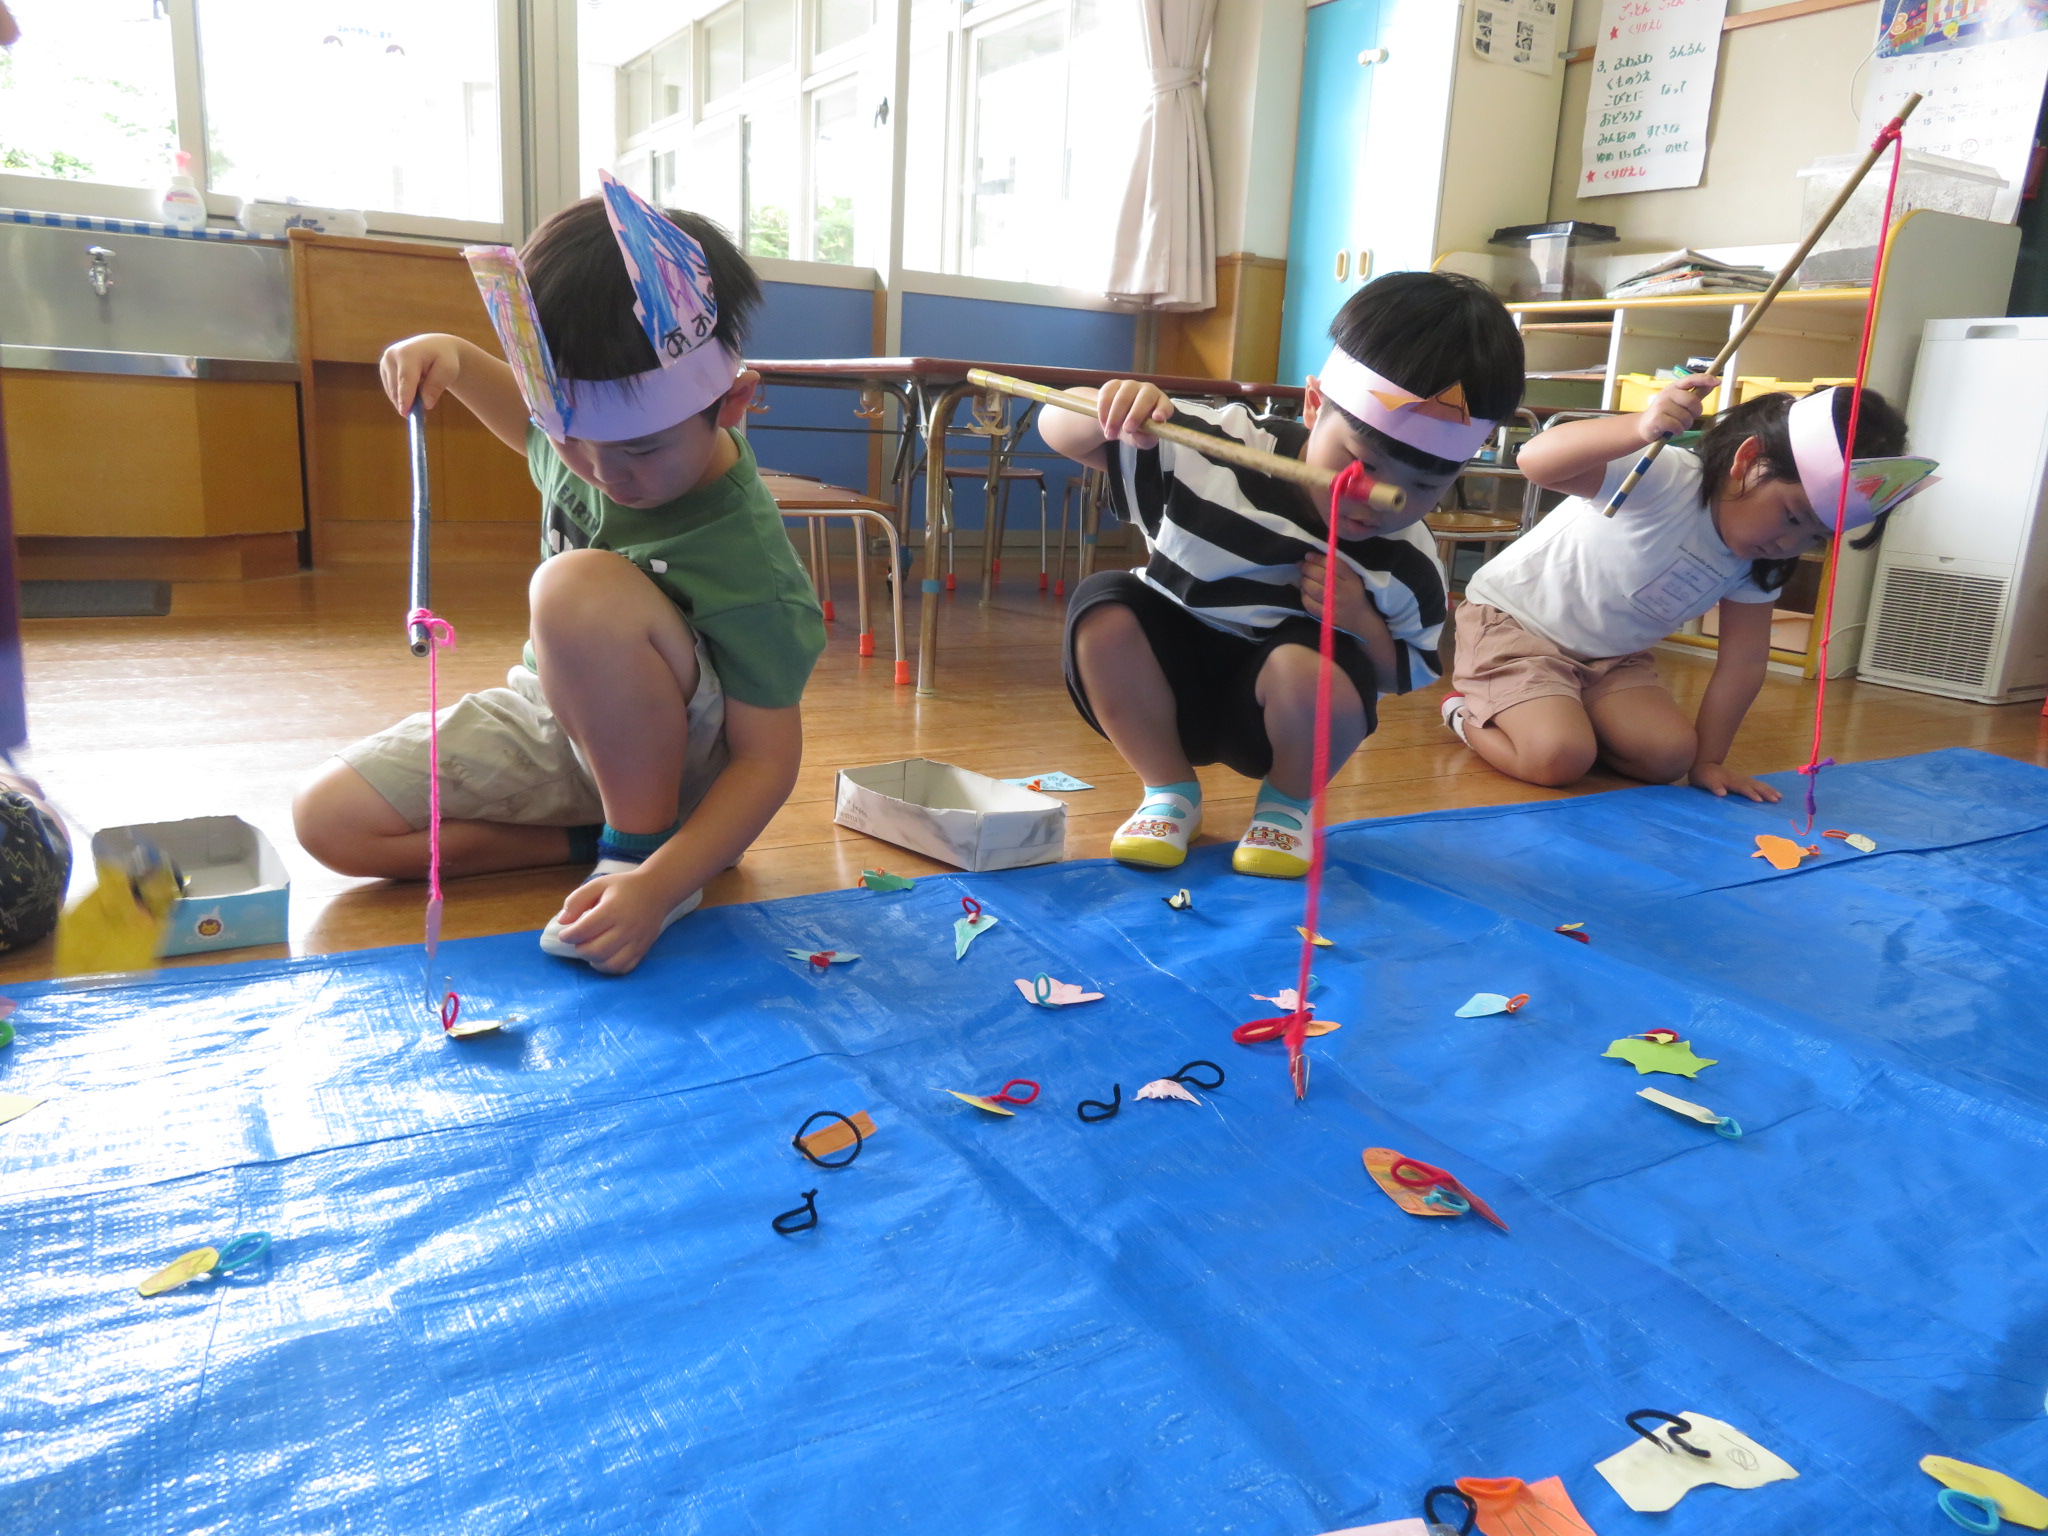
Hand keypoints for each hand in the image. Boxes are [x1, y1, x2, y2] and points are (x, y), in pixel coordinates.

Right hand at [379, 333, 465, 415]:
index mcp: (407, 353)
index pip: (405, 379)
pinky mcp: (383, 370)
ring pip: (393, 392)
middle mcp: (391, 356)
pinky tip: (416, 388)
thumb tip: (426, 404)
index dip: (405, 397)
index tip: (405, 413)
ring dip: (407, 400)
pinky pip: (392, 391)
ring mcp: (385, 362)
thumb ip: (437, 385)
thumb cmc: (444, 358)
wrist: (435, 346)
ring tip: (424, 392)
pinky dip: (403, 396)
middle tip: (421, 416)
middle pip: (397, 388)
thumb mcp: (448, 370)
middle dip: (409, 404)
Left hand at [549, 867, 680, 974]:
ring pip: (610, 964)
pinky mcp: (643, 950)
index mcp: (613, 909)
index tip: (564, 934)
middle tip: (577, 941)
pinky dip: (609, 967)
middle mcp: (626, 928)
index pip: (584, 930)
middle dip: (580, 949)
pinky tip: (603, 957)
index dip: (568, 935)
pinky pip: (624, 968)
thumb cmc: (624, 887)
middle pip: (596, 950)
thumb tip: (563, 921)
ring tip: (589, 950)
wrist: (657, 891)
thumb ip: (577, 900)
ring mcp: (636, 941)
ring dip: (593, 960)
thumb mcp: (599, 884)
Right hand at [1093, 379, 1171, 449]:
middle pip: (1144, 398)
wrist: (1116, 421)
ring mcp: (1130, 385)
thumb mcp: (1142, 439)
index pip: (1165, 404)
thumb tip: (1142, 436)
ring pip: (1123, 397)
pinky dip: (1104, 411)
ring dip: (1115, 418)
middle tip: (1127, 430)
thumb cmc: (1136, 430)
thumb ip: (1144, 439)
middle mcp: (1147, 391)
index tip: (1157, 418)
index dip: (1162, 410)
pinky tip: (1103, 424)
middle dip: (1135, 415)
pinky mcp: (1113, 385)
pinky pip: (1107, 395)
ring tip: (1110, 434)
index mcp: (1160, 403)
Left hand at [1300, 551, 1372, 634]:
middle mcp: (1343, 591)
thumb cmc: (1354, 594)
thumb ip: (1337, 567)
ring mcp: (1334, 605)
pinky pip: (1309, 603)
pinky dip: (1303, 595)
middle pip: (1320, 576)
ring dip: (1303, 580)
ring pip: (1313, 589)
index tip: (1308, 555)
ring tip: (1303, 577)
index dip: (1318, 558)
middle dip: (1307, 568)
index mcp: (1351, 579)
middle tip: (1301, 565)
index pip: (1333, 564)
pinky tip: (1304, 590)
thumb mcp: (1352, 577)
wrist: (1360, 619)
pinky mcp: (1326, 616)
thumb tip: (1313, 557)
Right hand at [1638, 375, 1718, 444]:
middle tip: (1689, 417)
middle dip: (1696, 412)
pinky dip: (1678, 431)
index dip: (1705, 379)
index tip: (1718, 382)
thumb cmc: (1665, 414)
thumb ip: (1695, 394)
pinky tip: (1672, 430)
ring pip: (1686, 416)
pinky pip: (1677, 426)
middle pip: (1692, 401)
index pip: (1691, 379)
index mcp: (1674, 387)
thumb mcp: (1679, 402)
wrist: (1643, 427)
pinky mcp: (1657, 418)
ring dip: (1685, 425)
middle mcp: (1667, 393)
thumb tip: (1713, 384)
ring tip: (1677, 425)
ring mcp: (1661, 405)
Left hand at [1689, 761, 1780, 802]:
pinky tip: (1772, 793)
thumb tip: (1722, 793)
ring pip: (1757, 784)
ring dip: (1768, 790)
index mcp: (1730, 780)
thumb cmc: (1704, 776)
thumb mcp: (1705, 781)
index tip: (1759, 800)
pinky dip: (1765, 788)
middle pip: (1754, 785)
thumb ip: (1713, 786)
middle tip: (1776, 799)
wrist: (1703, 766)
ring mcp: (1742, 778)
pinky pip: (1756, 784)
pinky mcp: (1743, 780)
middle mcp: (1738, 778)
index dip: (1750, 793)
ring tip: (1779, 797)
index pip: (1742, 787)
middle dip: (1765, 792)